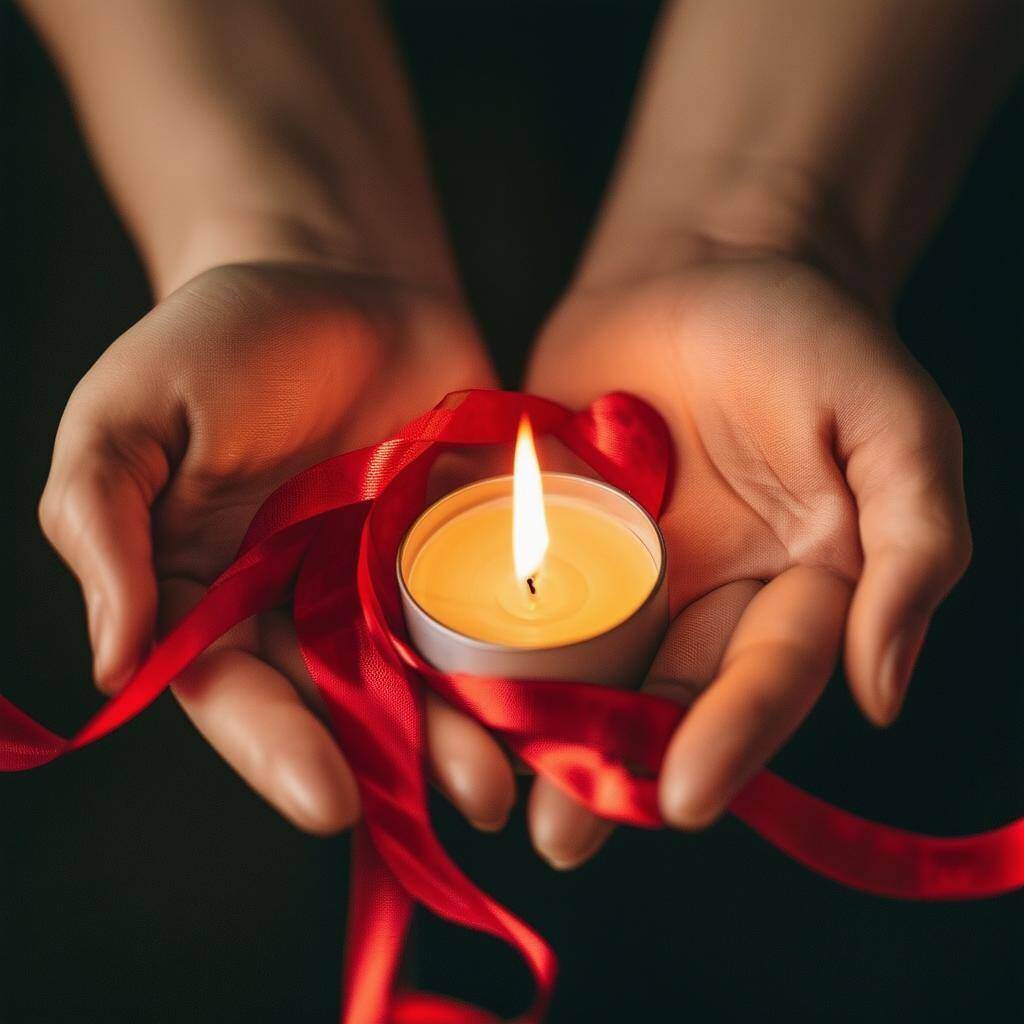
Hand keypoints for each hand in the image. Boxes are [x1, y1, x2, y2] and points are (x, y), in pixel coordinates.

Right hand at [39, 262, 515, 834]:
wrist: (338, 276)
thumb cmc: (218, 341)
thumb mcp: (128, 416)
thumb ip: (102, 527)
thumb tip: (114, 663)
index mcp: (212, 598)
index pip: (239, 694)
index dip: (279, 750)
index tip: (329, 802)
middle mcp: (305, 609)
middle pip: (352, 706)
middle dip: (407, 758)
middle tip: (473, 799)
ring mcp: (393, 582)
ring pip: (431, 674)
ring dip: (478, 723)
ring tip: (525, 770)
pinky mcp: (463, 546)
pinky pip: (493, 607)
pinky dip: (524, 647)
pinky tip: (564, 683)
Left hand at [524, 257, 970, 866]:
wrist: (700, 262)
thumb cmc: (805, 332)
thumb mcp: (890, 422)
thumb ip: (914, 544)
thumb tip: (884, 690)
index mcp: (791, 588)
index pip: (764, 678)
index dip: (729, 737)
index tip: (683, 801)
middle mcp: (700, 598)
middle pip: (657, 699)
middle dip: (613, 771)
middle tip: (562, 838)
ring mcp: (615, 569)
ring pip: (574, 665)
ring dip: (533, 727)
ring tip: (489, 790)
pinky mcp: (543, 528)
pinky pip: (509, 591)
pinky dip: (474, 635)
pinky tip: (434, 682)